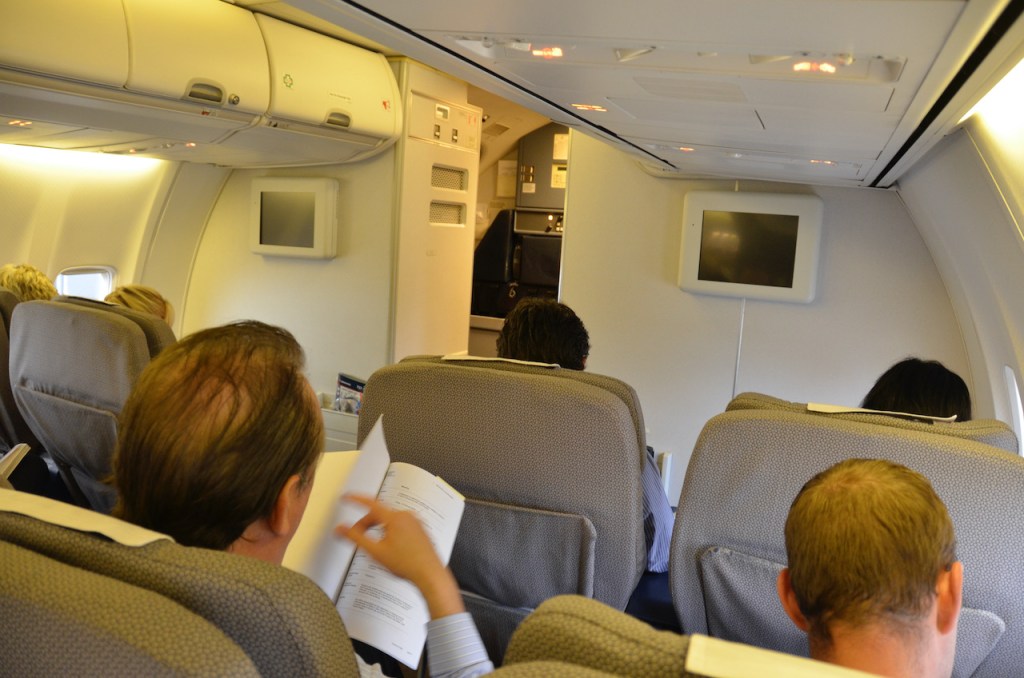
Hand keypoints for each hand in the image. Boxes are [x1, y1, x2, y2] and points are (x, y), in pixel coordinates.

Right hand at [335, 494, 464, 617]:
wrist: (430, 575)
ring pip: (390, 520)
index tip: (346, 497)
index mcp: (395, 518)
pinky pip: (400, 525)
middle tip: (356, 535)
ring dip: (378, 528)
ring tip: (374, 545)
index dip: (355, 500)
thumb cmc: (408, 565)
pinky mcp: (420, 529)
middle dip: (365, 523)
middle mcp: (406, 516)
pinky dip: (390, 531)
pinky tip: (390, 546)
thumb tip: (341, 528)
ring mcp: (415, 522)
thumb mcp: (375, 551)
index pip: (370, 504)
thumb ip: (355, 538)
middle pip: (379, 514)